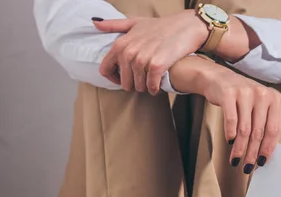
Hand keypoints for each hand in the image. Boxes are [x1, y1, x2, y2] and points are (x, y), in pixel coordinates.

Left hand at [93, 10, 207, 94]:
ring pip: (139, 86)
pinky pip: (151, 87)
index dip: (113, 79)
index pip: (105, 69)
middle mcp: (129, 52)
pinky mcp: (156, 66)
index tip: (122, 80)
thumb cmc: (161, 26)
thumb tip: (95, 22)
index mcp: (121, 44)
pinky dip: (155, 89)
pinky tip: (158, 86)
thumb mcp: (135, 22)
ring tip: (152, 82)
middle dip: (133, 85)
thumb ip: (114, 25)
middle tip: (143, 80)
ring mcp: (142, 59)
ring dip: (146, 87)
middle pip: (124, 82)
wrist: (186, 27)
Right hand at [169, 58, 280, 170]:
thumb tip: (263, 153)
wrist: (219, 79)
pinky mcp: (229, 94)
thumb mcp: (258, 107)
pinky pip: (231, 120)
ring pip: (244, 129)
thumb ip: (264, 124)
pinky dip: (230, 134)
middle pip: (258, 132)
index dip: (267, 148)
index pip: (273, 130)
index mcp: (274, 99)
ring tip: (236, 159)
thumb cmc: (241, 98)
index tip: (262, 162)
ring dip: (240, 148)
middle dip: (252, 152)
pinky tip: (230, 142)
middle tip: (248, 166)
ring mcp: (245, 93)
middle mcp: (262, 94)